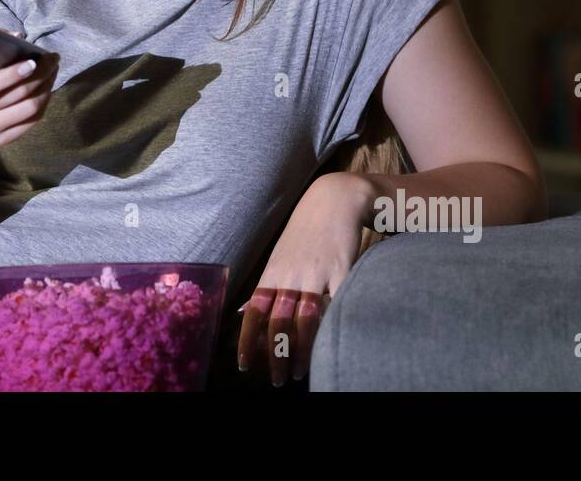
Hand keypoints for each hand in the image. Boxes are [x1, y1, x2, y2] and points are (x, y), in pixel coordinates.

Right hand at [0, 31, 59, 148]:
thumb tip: (17, 37)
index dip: (14, 73)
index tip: (33, 62)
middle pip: (17, 94)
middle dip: (41, 74)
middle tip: (52, 60)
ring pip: (29, 108)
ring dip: (47, 88)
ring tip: (52, 73)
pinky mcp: (0, 140)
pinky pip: (32, 121)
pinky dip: (44, 103)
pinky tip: (47, 89)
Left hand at [237, 171, 371, 385]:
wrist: (334, 200)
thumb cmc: (305, 234)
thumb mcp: (278, 258)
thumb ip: (263, 289)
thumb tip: (238, 314)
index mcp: (273, 274)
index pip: (253, 311)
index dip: (247, 340)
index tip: (245, 365)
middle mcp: (291, 275)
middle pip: (277, 322)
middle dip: (275, 355)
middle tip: (276, 380)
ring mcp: (316, 274)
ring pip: (305, 319)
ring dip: (300, 350)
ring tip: (299, 372)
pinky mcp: (342, 271)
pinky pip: (336, 304)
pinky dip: (330, 327)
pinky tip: (328, 345)